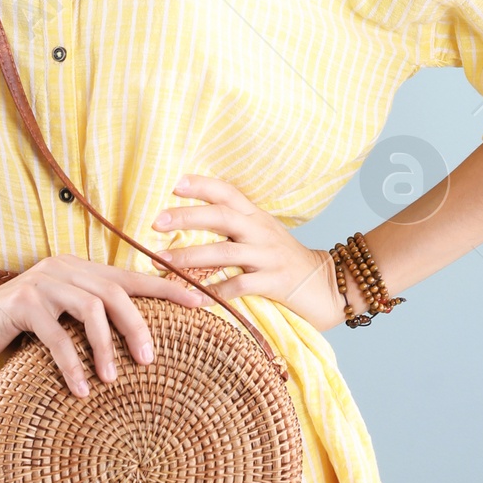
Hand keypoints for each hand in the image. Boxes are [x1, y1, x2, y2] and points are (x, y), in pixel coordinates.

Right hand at [0, 255, 211, 396]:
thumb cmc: (18, 327)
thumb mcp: (60, 320)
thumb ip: (90, 320)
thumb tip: (140, 344)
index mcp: (80, 270)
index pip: (131, 277)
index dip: (167, 289)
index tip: (201, 304)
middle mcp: (65, 269)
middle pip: (116, 291)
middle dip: (138, 324)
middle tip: (150, 359)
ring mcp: (43, 283)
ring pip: (90, 308)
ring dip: (105, 346)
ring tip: (112, 379)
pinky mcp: (22, 304)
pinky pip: (55, 336)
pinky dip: (71, 364)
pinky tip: (79, 389)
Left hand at [150, 175, 346, 333]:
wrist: (326, 285)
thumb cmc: (285, 260)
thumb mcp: (262, 235)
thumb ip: (234, 225)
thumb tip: (190, 219)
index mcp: (256, 217)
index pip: (227, 192)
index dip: (202, 185)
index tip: (174, 183)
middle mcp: (261, 231)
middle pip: (221, 217)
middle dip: (187, 218)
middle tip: (156, 223)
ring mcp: (268, 257)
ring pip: (224, 252)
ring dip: (190, 257)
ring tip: (162, 262)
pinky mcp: (274, 283)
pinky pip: (240, 286)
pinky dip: (215, 292)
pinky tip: (194, 298)